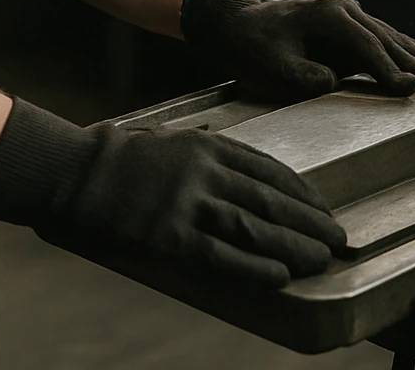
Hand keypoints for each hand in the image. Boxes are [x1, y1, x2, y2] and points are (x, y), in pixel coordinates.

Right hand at [0, 100, 345, 288]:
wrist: (75, 172)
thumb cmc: (123, 157)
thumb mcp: (176, 139)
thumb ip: (213, 153)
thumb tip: (246, 170)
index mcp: (211, 146)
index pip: (272, 171)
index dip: (304, 194)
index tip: (325, 210)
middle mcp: (207, 171)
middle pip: (272, 199)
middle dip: (311, 221)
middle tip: (339, 238)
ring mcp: (188, 203)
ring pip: (256, 226)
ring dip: (294, 244)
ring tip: (322, 259)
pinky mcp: (169, 234)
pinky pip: (222, 253)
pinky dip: (256, 265)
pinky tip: (281, 275)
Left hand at [180, 0, 414, 98]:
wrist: (239, 25)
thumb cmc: (253, 47)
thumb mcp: (270, 66)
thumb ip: (301, 75)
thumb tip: (332, 81)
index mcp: (329, 15)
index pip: (366, 45)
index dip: (388, 68)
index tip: (407, 88)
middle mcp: (344, 10)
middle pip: (386, 38)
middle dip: (413, 61)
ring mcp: (349, 16)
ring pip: (390, 38)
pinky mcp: (349, 29)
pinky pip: (382, 42)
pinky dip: (404, 53)